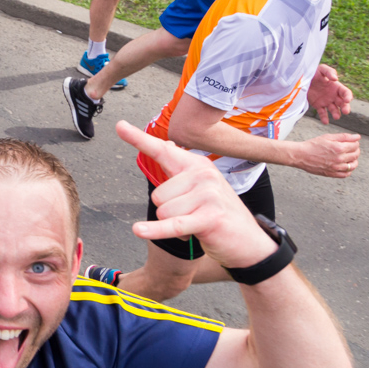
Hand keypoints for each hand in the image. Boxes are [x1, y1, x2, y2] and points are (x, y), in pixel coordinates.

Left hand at [118, 121, 277, 270]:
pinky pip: (172, 224)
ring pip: (163, 212)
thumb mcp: (200, 188)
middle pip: (157, 195)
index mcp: (197, 165)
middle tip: (192, 216)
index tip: (119, 126)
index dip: (138, 139)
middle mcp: (203, 174)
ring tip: (197, 225)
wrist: (249, 241)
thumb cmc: (218, 214)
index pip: (163, 150)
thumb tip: (164, 144)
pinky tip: (139, 230)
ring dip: (174, 226)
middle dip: (168, 213)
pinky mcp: (210, 217)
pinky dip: (156, 230)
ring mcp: (208, 194)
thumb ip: (179, 170)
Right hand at [294, 132, 361, 178]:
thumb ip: (344, 137)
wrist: (300, 155)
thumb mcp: (328, 137)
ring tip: (349, 157)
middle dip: (355, 150)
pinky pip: (345, 174)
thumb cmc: (312, 145)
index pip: (355, 145)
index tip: (351, 142)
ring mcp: (336, 167)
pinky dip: (348, 170)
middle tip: (350, 148)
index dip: (355, 142)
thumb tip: (357, 137)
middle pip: (355, 155)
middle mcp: (339, 158)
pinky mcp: (331, 174)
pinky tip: (345, 165)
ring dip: (354, 160)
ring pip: (353, 165)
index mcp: (339, 148)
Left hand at [307, 64, 351, 123]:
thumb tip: (335, 79)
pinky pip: (322, 113)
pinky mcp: (318, 105)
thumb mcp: (321, 69)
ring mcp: (326, 101)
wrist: (301, 78)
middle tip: (346, 111)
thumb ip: (329, 72)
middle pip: (342, 103)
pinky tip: (325, 122)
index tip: (347, 100)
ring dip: (336, 113)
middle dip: (345, 107)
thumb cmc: (314, 72)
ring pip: (334, 109)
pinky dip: (324, 118)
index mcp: (336, 87)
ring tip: (336, 117)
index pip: (346, 92)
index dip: (348, 96)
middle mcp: (333, 95)